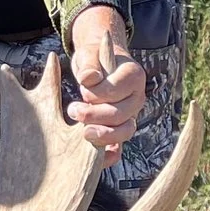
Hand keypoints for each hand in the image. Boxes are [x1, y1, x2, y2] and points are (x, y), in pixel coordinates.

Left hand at [66, 4, 144, 167]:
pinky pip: (119, 147)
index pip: (116, 90)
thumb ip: (88, 65)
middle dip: (94, 115)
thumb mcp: (88, 56)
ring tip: (83, 132)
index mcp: (134, 75)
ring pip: (124, 132)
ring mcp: (131, 115)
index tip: (83, 89)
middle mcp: (137, 98)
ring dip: (103, 135)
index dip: (97, 93)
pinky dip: (109, 153)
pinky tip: (96, 155)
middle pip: (120, 114)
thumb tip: (88, 79)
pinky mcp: (120, 129)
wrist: (97, 67)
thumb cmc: (93, 60)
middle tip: (72, 110)